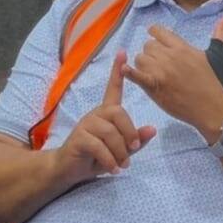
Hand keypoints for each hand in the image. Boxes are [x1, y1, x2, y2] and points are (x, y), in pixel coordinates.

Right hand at [54, 51, 156, 183]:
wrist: (69, 170)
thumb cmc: (97, 158)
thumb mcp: (121, 151)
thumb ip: (136, 140)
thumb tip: (152, 129)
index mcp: (106, 113)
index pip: (112, 88)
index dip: (117, 71)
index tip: (123, 53)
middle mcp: (95, 114)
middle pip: (118, 112)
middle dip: (129, 132)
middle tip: (134, 149)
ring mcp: (85, 125)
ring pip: (109, 132)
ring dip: (120, 151)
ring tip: (122, 165)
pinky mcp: (78, 138)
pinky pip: (98, 146)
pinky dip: (109, 159)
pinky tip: (113, 169)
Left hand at [125, 17, 222, 141]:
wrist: (214, 109)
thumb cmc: (217, 81)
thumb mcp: (220, 54)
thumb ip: (221, 33)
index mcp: (182, 47)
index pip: (158, 32)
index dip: (155, 35)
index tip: (156, 40)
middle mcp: (169, 56)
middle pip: (147, 46)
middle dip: (151, 53)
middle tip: (160, 64)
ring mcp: (161, 72)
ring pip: (140, 59)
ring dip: (143, 65)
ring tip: (153, 73)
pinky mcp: (155, 87)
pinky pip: (136, 76)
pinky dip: (129, 72)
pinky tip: (123, 69)